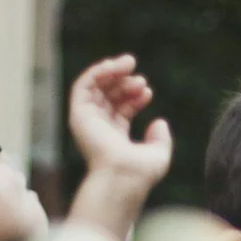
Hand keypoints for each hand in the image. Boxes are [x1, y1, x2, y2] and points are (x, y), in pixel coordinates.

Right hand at [68, 56, 172, 187]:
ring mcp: (87, 121)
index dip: (135, 97)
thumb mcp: (159, 154)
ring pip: (96, 87)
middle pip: (109, 96)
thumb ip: (161, 139)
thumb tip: (160, 122)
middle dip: (124, 82)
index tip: (148, 91)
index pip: (121, 109)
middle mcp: (98, 129)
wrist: (122, 177)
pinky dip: (98, 71)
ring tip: (130, 63)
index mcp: (114, 138)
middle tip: (140, 77)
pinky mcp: (79, 114)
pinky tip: (114, 66)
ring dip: (112, 71)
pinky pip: (83, 85)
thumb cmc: (140, 172)